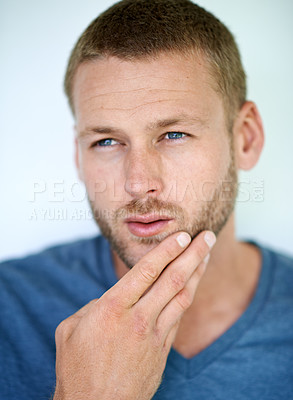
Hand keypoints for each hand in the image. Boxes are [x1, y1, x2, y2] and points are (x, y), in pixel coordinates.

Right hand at [53, 230, 215, 399]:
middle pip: (173, 278)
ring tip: (206, 255)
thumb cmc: (77, 370)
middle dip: (193, 254)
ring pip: (182, 297)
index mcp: (112, 308)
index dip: (167, 249)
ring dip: (197, 273)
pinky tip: (192, 285)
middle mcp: (138, 318)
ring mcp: (154, 336)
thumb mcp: (71, 329)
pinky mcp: (162, 351)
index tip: (182, 235)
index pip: (147, 270)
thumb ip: (93, 306)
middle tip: (206, 236)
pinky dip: (187, 297)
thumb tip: (110, 299)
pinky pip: (178, 317)